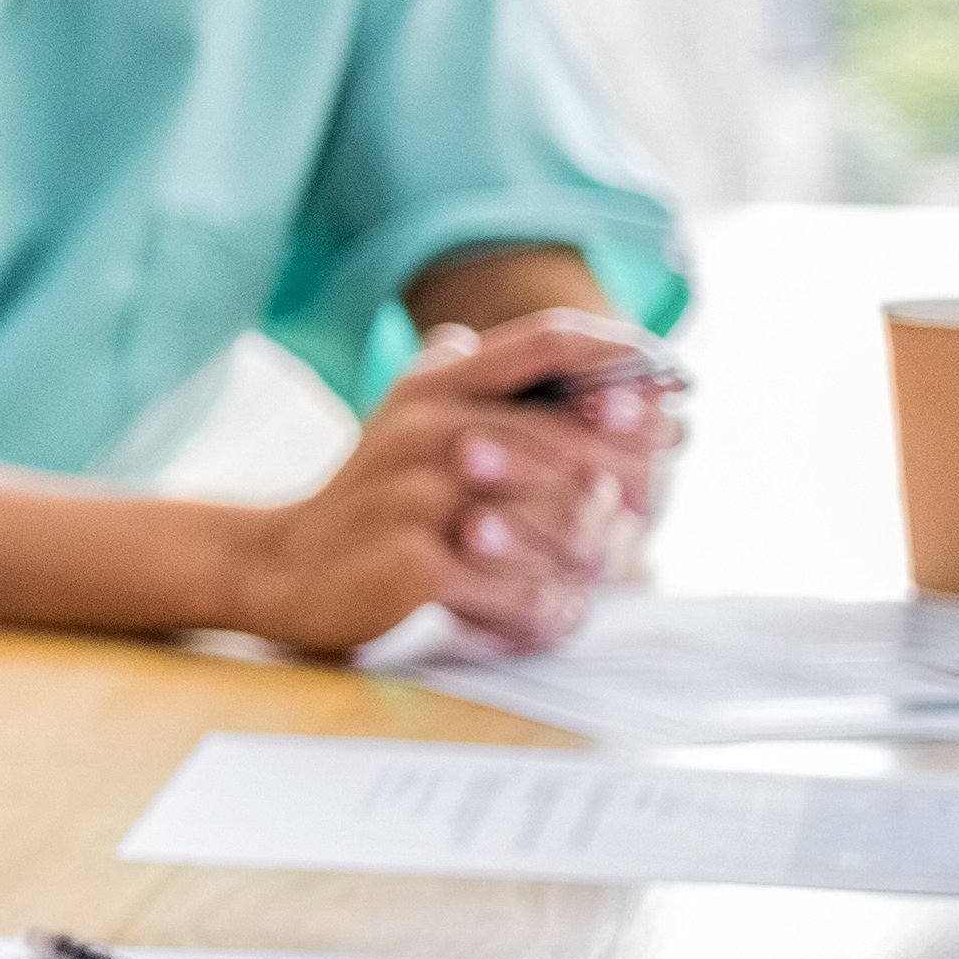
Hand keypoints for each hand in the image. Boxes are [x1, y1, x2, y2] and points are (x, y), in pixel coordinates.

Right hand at [218, 310, 679, 654]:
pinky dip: (550, 610)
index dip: (626, 363)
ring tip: (592, 580)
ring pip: (564, 524)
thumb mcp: (418, 420)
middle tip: (639, 529)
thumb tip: (596, 367)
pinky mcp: (414, 564)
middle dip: (627, 494)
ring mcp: (419, 496)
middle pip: (578, 449)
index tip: (675, 397)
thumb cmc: (375, 501)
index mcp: (437, 385)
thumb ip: (485, 382)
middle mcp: (429, 427)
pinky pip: (523, 589)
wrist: (284, 568)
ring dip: (592, 561)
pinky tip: (549, 615)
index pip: (551, 343)